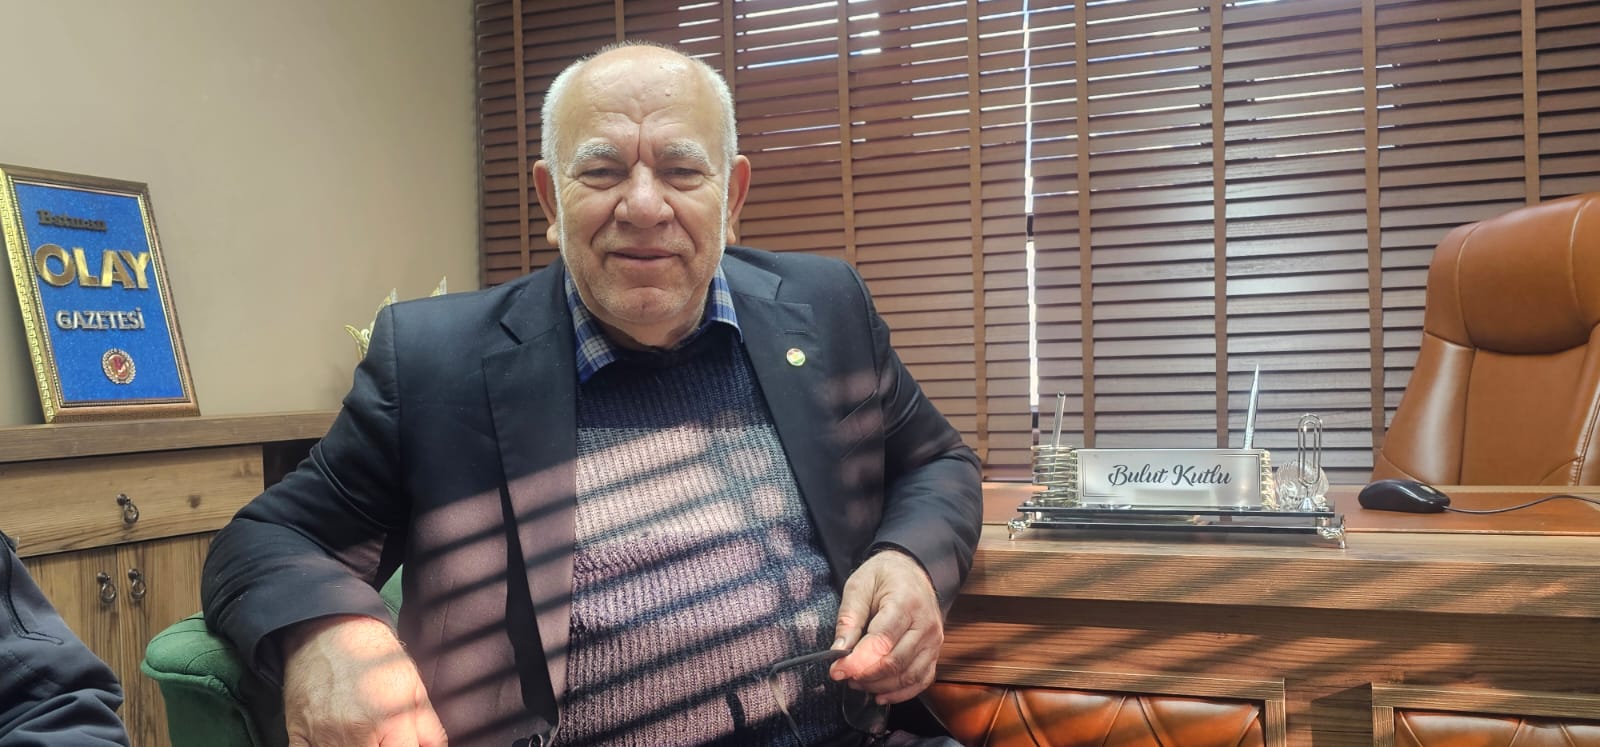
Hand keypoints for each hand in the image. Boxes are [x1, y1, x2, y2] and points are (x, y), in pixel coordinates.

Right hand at [281, 615, 447, 746]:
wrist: (330, 629)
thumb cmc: (375, 656)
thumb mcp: (414, 688)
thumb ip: (428, 729)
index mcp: (389, 721)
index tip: (400, 743)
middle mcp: (354, 733)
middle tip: (380, 737)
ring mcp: (322, 736)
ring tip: (361, 734)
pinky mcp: (297, 734)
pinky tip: (334, 739)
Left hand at [828, 548, 943, 704]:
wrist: (912, 571)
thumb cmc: (883, 577)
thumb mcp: (858, 586)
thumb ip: (849, 619)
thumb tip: (838, 651)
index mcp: (905, 602)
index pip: (882, 640)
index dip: (858, 661)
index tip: (836, 670)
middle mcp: (925, 623)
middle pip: (895, 662)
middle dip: (866, 675)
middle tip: (844, 676)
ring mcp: (934, 640)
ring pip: (908, 675)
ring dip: (880, 685)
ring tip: (857, 682)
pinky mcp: (934, 652)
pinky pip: (921, 680)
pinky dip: (901, 693)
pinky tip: (880, 694)